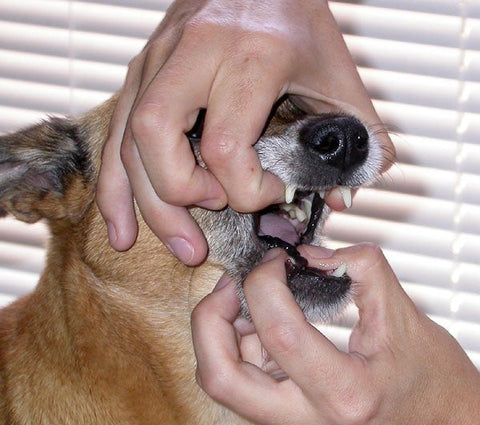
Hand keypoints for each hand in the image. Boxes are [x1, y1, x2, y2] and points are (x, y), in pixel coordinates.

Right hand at [96, 0, 393, 263]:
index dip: (248, 189)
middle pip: (158, 142)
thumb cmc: (299, 21)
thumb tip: (342, 198)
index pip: (227, 146)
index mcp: (249, 54)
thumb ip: (359, 137)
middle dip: (182, 200)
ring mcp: (156, 61)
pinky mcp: (140, 73)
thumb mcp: (339, 74)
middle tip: (212, 226)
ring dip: (149, 207)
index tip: (274, 189)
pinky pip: (115, 136)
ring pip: (129, 144)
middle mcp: (192, 54)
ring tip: (179, 246)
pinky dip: (116, 190)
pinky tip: (124, 228)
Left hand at [192, 244, 479, 424]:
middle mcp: (306, 418)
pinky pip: (242, 381)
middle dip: (210, 319)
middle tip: (232, 285)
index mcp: (342, 392)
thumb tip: (308, 253)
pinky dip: (239, 344)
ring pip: (223, 380)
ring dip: (222, 330)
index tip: (275, 260)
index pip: (278, 331)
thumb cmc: (436, 380)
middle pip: (220, 376)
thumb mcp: (404, 315)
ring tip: (249, 297)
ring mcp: (293, 424)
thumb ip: (358, 268)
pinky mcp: (290, 419)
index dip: (265, 282)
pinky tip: (264, 320)